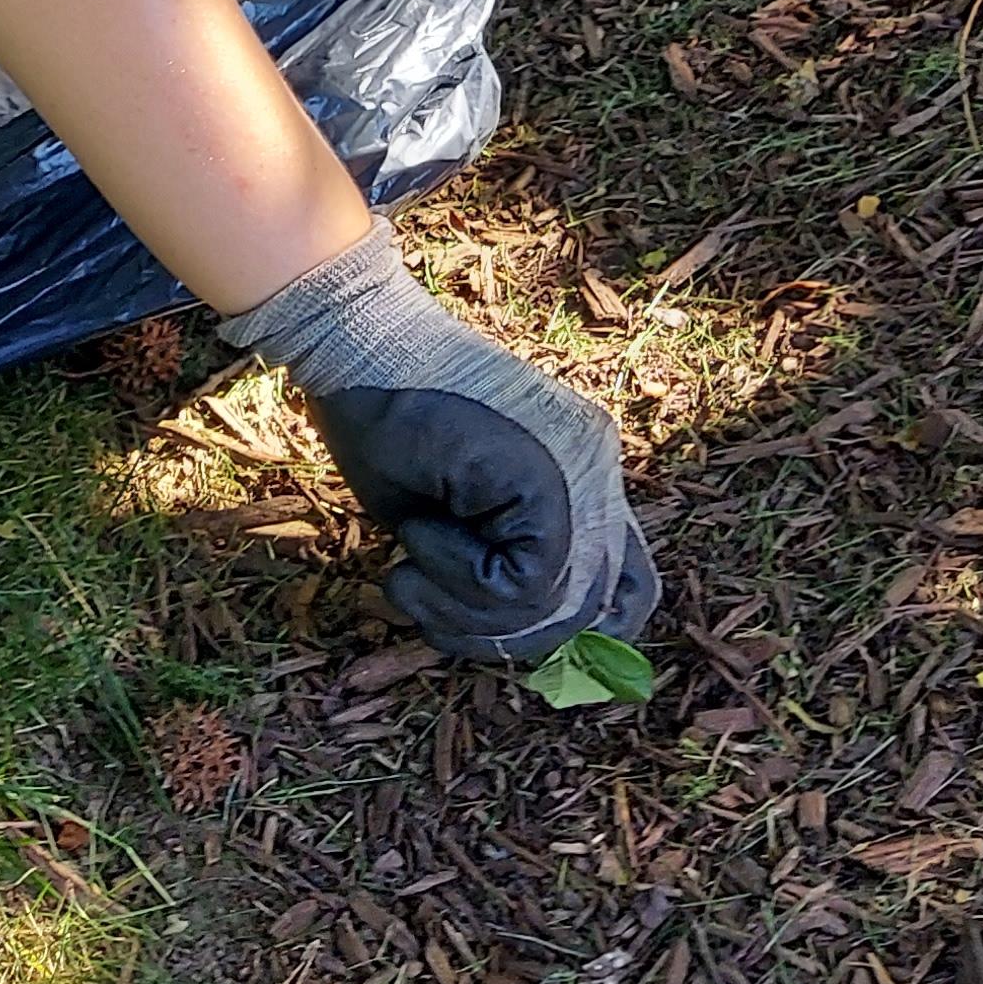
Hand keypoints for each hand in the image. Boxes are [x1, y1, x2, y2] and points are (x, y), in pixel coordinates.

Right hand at [221, 224, 656, 661]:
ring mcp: (584, 472)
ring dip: (465, 610)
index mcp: (587, 472)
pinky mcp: (550, 478)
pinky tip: (416, 531)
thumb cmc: (387, 420)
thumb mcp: (452, 511)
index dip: (566, 630)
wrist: (359, 344)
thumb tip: (508, 639)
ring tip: (408, 567)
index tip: (490, 632)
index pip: (623, 586)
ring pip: (556, 609)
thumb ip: (496, 563)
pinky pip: (522, 584)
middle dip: (497, 635)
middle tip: (419, 598)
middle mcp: (601, 471)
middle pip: (590, 611)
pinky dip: (455, 576)